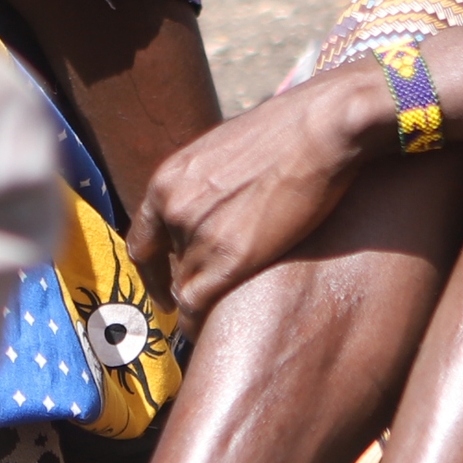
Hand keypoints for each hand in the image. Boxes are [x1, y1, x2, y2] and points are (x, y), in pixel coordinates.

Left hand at [126, 69, 380, 316]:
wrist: (319, 129)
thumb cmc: (287, 131)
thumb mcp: (227, 149)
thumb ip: (209, 180)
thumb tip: (219, 198)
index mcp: (168, 180)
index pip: (143, 238)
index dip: (152, 266)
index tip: (164, 281)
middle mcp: (174, 209)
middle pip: (162, 266)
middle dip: (176, 286)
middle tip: (189, 305)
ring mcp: (199, 235)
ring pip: (184, 287)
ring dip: (196, 304)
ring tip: (212, 318)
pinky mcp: (231, 259)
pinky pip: (197, 307)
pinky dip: (198, 324)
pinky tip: (210, 333)